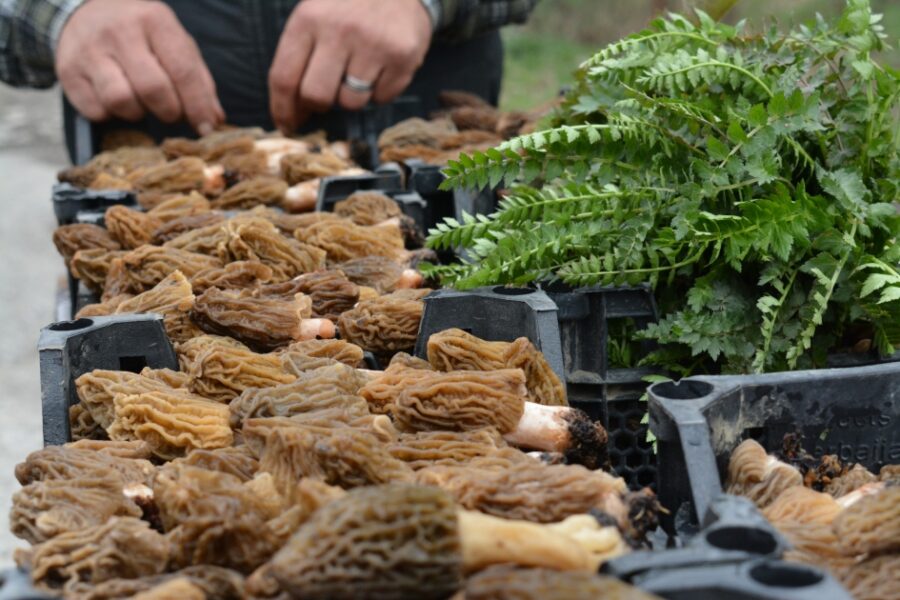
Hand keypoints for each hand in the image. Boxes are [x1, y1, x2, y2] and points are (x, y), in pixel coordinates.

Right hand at [55, 0, 223, 132]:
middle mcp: (119, 32)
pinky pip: (95, 110)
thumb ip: (198, 79)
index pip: (182, 70)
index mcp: (154, 21)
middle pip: (152, 89)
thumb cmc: (142, 33)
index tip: (206, 127)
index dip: (197, 105)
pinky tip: (114, 101)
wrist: (85, 11)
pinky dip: (111, 115)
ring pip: (121, 101)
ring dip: (137, 113)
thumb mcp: (174, 43)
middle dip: (169, 111)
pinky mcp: (68, 71)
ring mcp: (89, 50)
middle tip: (171, 113)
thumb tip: (213, 119)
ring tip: (140, 103)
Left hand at [269, 0, 431, 131]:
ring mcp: (373, 44)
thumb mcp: (315, 14)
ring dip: (352, 97)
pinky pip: (382, 98)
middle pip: (316, 97)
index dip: (283, 110)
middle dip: (318, 106)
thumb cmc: (350, 6)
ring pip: (351, 103)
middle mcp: (340, 31)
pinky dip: (379, 91)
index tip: (287, 125)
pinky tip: (380, 67)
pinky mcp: (402, 56)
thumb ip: (299, 56)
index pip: (284, 78)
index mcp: (308, 19)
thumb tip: (292, 110)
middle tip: (325, 98)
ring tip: (358, 71)